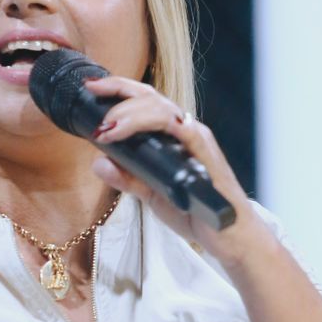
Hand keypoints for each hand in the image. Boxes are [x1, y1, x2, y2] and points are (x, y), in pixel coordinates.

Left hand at [85, 74, 268, 267]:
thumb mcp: (151, 194)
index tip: (92, 86)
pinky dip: (158, 126)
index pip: (145, 102)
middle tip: (93, 91)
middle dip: (119, 89)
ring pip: (163, 109)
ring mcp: (197, 140)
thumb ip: (127, 178)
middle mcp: (185, 130)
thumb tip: (98, 162)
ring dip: (130, 113)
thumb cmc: (196, 212)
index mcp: (172, 135)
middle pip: (151, 97)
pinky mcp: (205, 155)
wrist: (230, 235)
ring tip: (107, 127)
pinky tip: (135, 129)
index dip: (119, 89)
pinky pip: (183, 131)